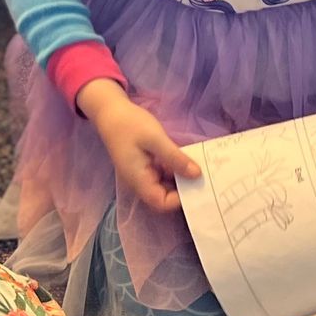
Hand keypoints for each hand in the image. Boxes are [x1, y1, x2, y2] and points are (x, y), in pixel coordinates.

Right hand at [77, 78, 201, 213]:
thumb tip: (197, 175)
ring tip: (198, 167)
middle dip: (183, 189)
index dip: (180, 199)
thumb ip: (175, 158)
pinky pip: (162, 174)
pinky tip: (186, 159)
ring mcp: (142, 175)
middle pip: (165, 197)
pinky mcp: (145, 166)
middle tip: (204, 176)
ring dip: (180, 178)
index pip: (162, 203)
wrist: (110, 111)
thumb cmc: (130, 124)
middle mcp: (140, 183)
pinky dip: (174, 169)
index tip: (198, 185)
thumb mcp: (156, 139)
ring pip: (165, 185)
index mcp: (139, 181)